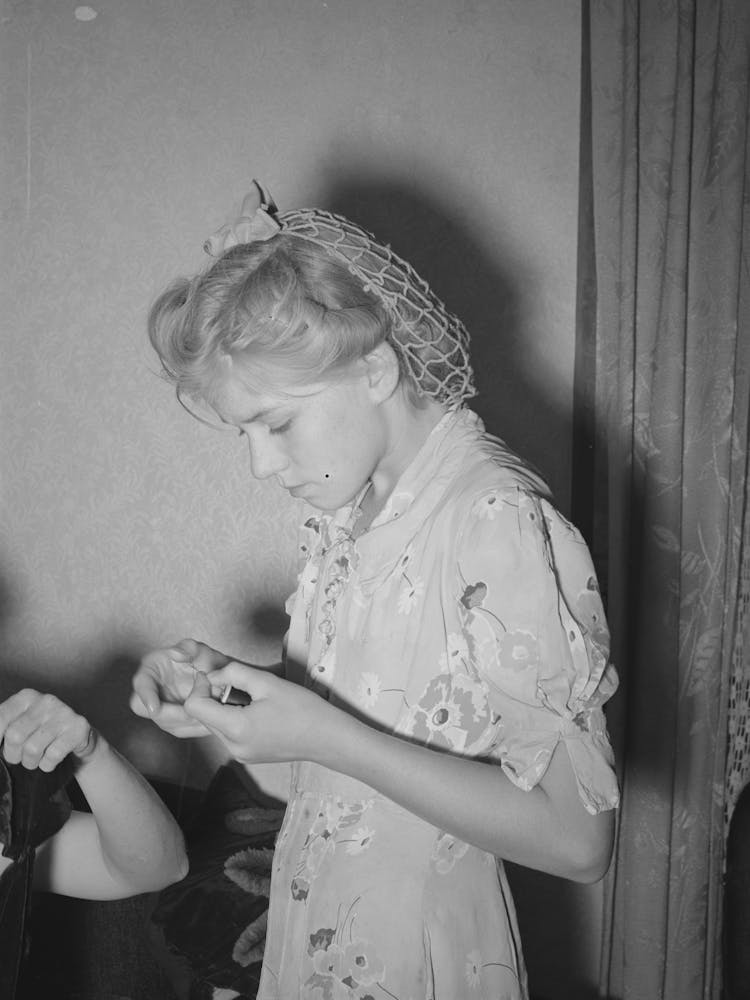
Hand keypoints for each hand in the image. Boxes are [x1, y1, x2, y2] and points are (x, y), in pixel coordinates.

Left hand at [0, 689, 96, 772]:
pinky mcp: (78, 727)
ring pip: (33, 748)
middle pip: (15, 736)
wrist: (78, 735)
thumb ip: (2, 727)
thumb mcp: (20, 722)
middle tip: (18, 758)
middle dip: (13, 755)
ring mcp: (64, 713)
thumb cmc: (41, 731)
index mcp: (26, 697)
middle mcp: (45, 700)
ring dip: (31, 762)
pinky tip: (51, 760)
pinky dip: (48, 765)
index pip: (0, 718)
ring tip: (34, 761)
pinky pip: (53, 755)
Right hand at [130, 638, 230, 737]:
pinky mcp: (174, 720)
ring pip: (166, 723)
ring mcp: (162, 706)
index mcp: (151, 668)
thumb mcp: (198, 648)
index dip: (146, 696)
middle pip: (149, 710)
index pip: (141, 683)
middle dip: (171, 714)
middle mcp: (152, 689)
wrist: (218, 674)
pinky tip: (207, 721)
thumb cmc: (204, 658)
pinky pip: (179, 729)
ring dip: (185, 722)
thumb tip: (177, 653)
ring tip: (205, 713)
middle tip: (193, 713)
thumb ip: (188, 648)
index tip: (154, 708)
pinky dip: (193, 727)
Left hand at [182, 663, 332, 764]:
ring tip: (252, 699)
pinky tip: (257, 712)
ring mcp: (239, 755)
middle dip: (213, 696)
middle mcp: (232, 746)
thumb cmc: (301, 707)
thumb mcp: (266, 682)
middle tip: (240, 685)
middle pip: (203, 716)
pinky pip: (228, 734)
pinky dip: (234, 719)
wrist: (326, 737)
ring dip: (223, 708)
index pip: (194, 706)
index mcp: (235, 728)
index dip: (200, 686)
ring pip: (215, 725)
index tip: (216, 676)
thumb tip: (212, 676)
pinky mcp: (247, 757)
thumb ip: (233, 673)